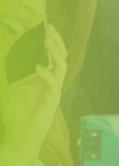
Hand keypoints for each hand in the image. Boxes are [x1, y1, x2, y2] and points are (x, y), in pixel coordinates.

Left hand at [0, 24, 67, 164]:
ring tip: (46, 41)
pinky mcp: (52, 100)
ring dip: (55, 53)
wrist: (20, 133)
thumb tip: (5, 54)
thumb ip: (10, 71)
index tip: (46, 27)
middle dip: (57, 42)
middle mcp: (52, 82)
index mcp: (44, 78)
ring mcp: (53, 91)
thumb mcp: (9, 85)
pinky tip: (37, 67)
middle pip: (61, 58)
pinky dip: (47, 74)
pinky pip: (54, 84)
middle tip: (50, 28)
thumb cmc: (16, 111)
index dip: (52, 42)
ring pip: (61, 68)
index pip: (53, 56)